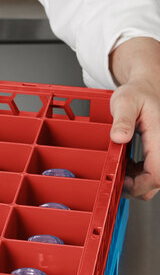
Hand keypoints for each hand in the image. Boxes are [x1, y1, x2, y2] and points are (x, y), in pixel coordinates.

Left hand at [110, 38, 159, 200]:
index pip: (157, 172)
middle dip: (137, 186)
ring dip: (139, 181)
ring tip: (123, 168)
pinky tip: (130, 165)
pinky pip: (155, 172)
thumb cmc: (137, 93)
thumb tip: (119, 137)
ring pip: (157, 179)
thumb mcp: (124, 101)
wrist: (147, 88)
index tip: (123, 181)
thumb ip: (122, 119)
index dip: (141, 184)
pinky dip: (142, 174)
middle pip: (158, 180)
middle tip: (118, 177)